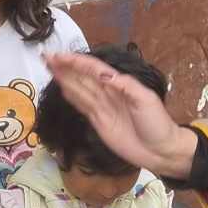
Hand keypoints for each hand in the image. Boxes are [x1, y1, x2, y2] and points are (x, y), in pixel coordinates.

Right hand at [45, 53, 196, 181]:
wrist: (161, 151)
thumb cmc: (157, 124)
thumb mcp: (145, 100)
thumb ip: (125, 86)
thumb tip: (103, 74)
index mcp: (120, 84)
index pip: (93, 69)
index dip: (76, 62)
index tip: (59, 56)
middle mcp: (108, 93)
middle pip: (83, 77)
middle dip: (66, 66)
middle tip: (47, 57)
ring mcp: (103, 108)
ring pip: (80, 89)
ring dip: (65, 78)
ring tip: (50, 67)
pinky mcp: (99, 122)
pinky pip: (82, 106)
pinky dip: (72, 96)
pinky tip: (62, 88)